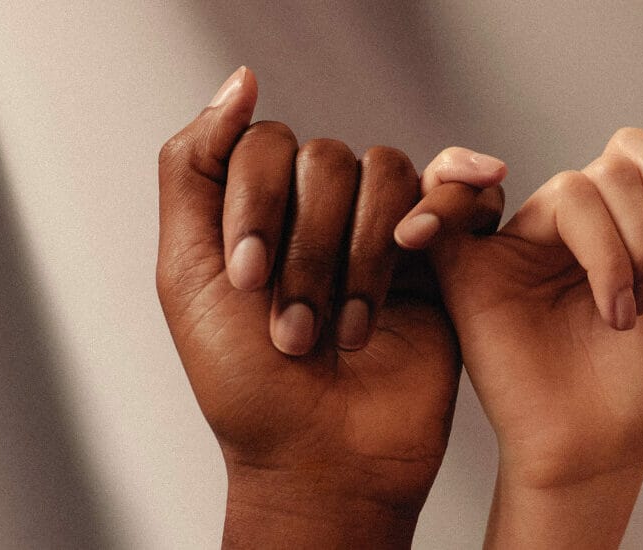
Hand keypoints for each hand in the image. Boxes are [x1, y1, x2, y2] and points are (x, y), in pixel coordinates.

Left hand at [156, 67, 500, 547]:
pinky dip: (444, 205)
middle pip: (328, 161)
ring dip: (362, 258)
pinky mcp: (441, 258)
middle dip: (308, 252)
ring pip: (387, 173)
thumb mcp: (186, 274)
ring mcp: (384, 231)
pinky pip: (456, 192)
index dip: (258, 205)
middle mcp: (323, 211)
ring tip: (347, 332)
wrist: (322, 462)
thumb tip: (241, 81)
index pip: (266, 145)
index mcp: (261, 209)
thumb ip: (193, 168)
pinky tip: (422, 243)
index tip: (246, 281)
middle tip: (296, 331)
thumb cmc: (247, 387)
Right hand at [399, 130, 642, 547]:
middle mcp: (564, 230)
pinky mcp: (470, 275)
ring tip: (619, 312)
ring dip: (612, 248)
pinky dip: (449, 191)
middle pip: (605, 173)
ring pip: (567, 192)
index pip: (628, 152)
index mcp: (614, 226)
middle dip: (642, 232)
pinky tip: (473, 190)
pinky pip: (447, 213)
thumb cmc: (642, 381)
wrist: (602, 446)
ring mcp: (517, 248)